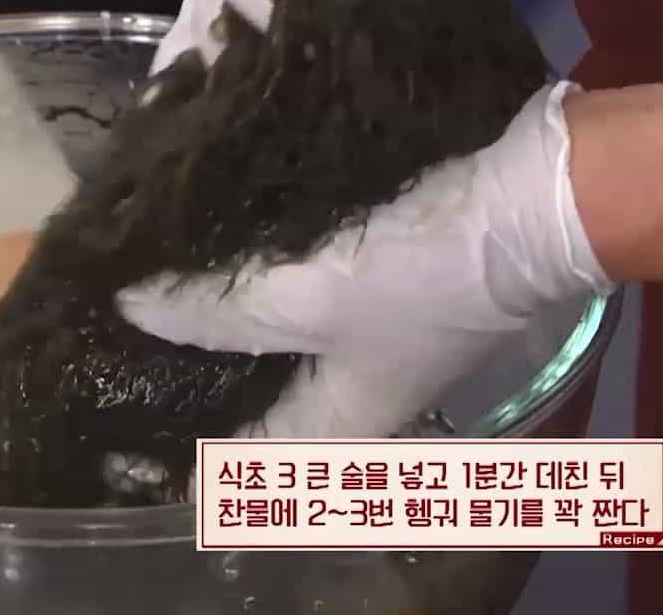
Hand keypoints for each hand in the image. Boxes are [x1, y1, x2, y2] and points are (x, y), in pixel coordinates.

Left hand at [118, 82, 615, 438]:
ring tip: (155, 291)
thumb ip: (219, 314)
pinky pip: (302, 293)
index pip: (249, 462)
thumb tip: (135, 310)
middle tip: (127, 346)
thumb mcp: (308, 302)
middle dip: (200, 382)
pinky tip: (217, 243)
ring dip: (224, 325)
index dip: (190, 458)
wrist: (535, 201)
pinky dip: (259, 279)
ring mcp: (376, 334)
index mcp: (343, 421)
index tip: (131, 436)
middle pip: (263, 403)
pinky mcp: (386, 280)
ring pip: (279, 346)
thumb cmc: (422, 271)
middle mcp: (357, 388)